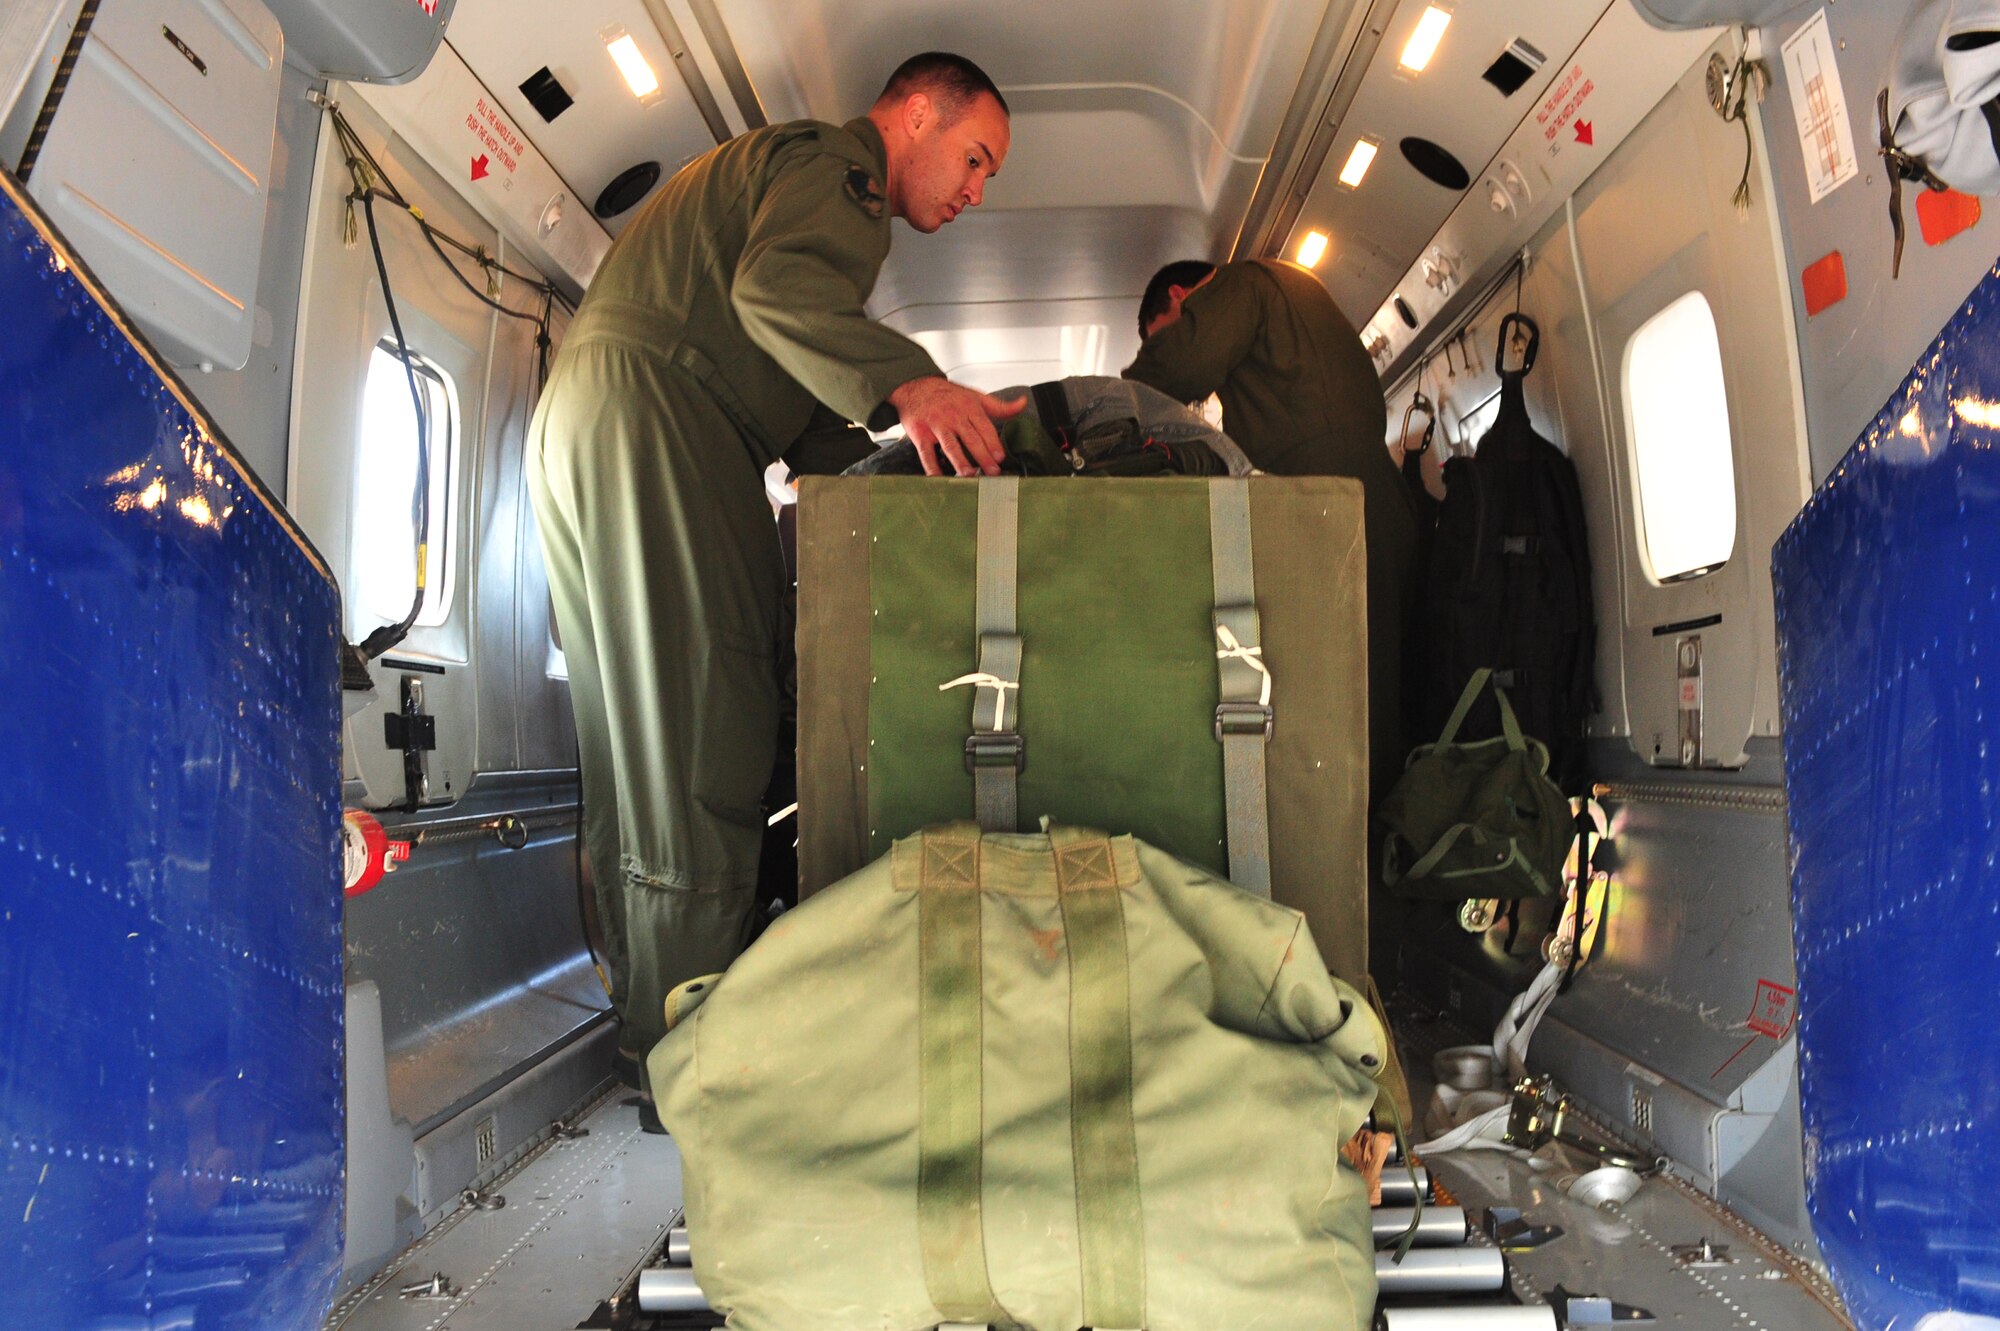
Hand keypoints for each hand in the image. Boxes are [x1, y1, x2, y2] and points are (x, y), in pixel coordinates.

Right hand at [886, 377, 1026, 475]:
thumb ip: (1000, 406)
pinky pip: (926, 452)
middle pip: (970, 438)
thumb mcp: (976, 396)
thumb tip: (1023, 404)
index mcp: (969, 407)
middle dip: (982, 456)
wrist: (916, 385)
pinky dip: (931, 467)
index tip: (1000, 457)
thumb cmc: (948, 395)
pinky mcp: (920, 433)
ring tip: (969, 475)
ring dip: (959, 461)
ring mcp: (936, 425)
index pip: (984, 427)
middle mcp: (953, 416)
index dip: (993, 442)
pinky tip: (938, 478)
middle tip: (992, 472)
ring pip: (950, 445)